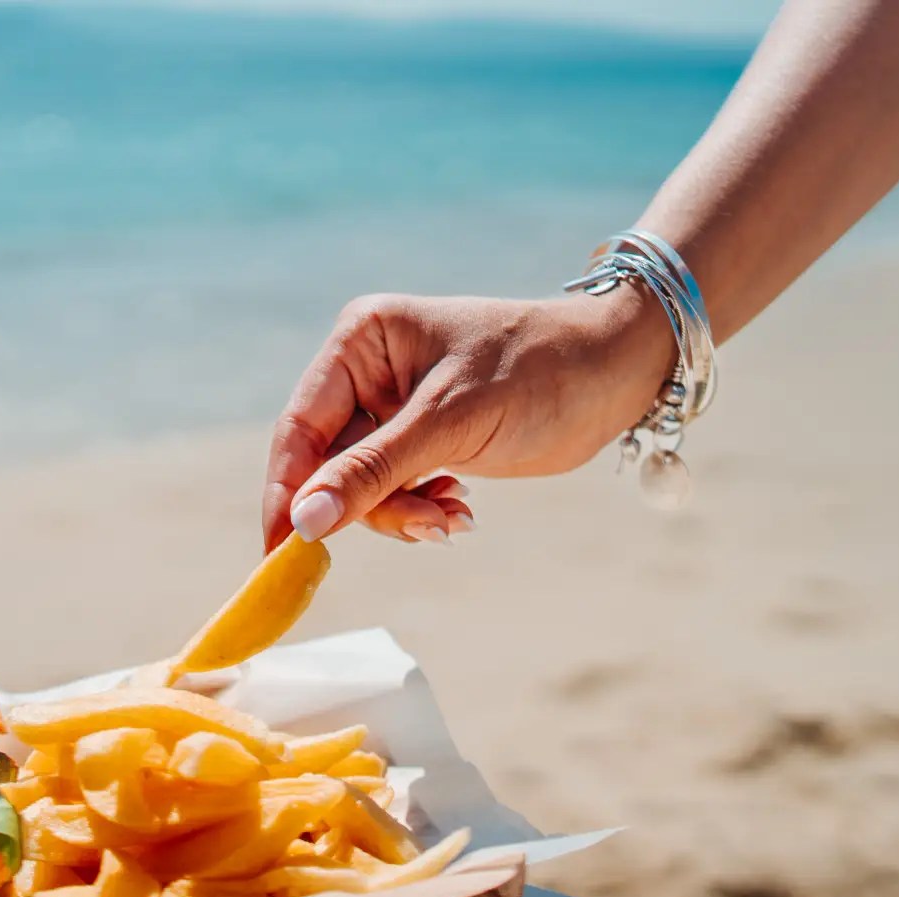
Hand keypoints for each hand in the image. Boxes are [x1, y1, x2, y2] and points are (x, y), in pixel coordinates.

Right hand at [262, 285, 675, 548]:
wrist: (616, 373)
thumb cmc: (539, 371)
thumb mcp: (452, 421)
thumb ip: (375, 471)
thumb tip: (303, 522)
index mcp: (361, 341)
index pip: (300, 427)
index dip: (289, 493)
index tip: (281, 553)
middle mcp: (368, 371)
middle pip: (329, 465)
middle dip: (372, 507)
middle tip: (428, 528)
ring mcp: (395, 408)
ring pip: (363, 488)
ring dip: (404, 514)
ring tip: (455, 519)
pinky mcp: (424, 440)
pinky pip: (395, 492)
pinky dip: (422, 511)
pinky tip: (461, 511)